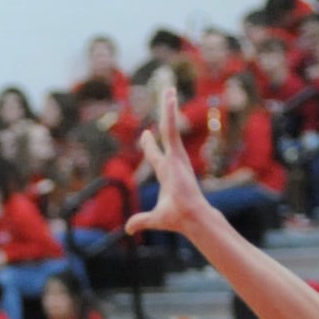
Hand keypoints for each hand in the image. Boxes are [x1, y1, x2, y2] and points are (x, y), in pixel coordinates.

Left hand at [125, 88, 210, 238]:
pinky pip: (172, 128)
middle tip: (166, 99)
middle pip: (166, 135)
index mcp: (167, 174)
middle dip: (165, 117)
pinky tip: (169, 96)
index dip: (150, 146)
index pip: (156, 156)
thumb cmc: (177, 219)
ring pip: (170, 126)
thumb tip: (128, 228)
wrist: (190, 217)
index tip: (145, 135)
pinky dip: (170, 112)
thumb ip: (141, 220)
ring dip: (169, 107)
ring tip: (169, 89)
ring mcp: (177, 156)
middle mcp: (173, 162)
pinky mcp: (178, 154)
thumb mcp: (154, 219)